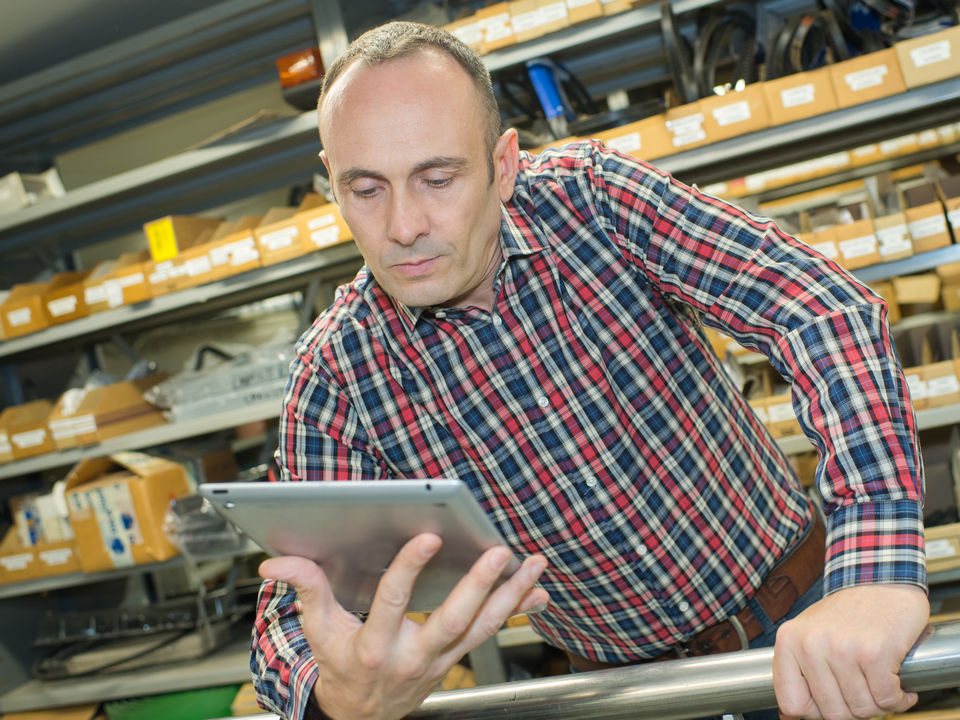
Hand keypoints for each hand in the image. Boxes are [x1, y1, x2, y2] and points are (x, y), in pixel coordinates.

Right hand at [260, 533, 548, 719]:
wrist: (362, 716)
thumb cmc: (341, 667)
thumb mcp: (318, 631)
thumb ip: (305, 589)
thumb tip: (276, 561)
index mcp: (374, 645)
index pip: (393, 602)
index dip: (410, 569)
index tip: (428, 536)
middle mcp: (412, 656)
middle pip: (451, 620)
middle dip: (478, 586)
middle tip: (499, 552)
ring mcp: (440, 661)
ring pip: (481, 628)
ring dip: (511, 596)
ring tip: (534, 565)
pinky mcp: (456, 661)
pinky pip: (491, 635)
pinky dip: (518, 612)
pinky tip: (539, 592)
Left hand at [773, 583, 928, 718]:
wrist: (880, 579)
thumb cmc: (847, 613)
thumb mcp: (810, 634)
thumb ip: (799, 671)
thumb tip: (789, 715)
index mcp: (788, 642)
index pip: (791, 705)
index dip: (815, 712)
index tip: (831, 702)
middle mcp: (810, 645)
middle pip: (832, 714)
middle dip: (854, 710)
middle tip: (864, 690)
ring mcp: (841, 649)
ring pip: (863, 710)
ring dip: (879, 703)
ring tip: (880, 681)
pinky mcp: (873, 653)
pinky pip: (888, 700)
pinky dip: (899, 697)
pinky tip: (897, 681)